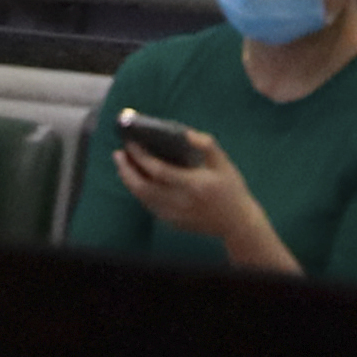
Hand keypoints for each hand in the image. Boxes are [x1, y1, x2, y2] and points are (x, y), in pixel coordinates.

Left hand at [115, 126, 273, 252]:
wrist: (238, 223)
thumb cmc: (231, 189)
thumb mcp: (224, 164)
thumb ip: (207, 145)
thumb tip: (186, 133)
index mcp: (194, 185)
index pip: (158, 170)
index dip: (141, 156)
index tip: (131, 143)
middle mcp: (181, 202)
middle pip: (143, 187)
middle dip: (126, 169)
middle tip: (118, 154)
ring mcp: (175, 215)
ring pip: (142, 198)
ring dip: (129, 180)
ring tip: (123, 163)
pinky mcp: (172, 223)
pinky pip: (149, 206)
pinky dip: (139, 191)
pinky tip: (136, 179)